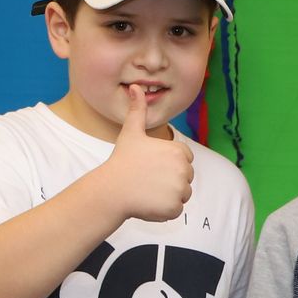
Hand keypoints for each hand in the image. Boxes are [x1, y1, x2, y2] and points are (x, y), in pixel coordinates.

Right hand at [104, 82, 197, 222]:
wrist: (111, 189)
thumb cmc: (122, 160)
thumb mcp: (131, 132)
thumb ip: (138, 110)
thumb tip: (135, 87)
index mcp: (179, 151)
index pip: (185, 160)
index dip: (169, 163)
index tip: (152, 165)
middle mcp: (184, 170)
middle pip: (185, 178)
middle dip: (170, 180)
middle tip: (148, 178)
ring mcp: (180, 190)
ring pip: (182, 194)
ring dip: (168, 195)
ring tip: (147, 190)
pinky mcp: (174, 208)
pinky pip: (176, 210)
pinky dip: (164, 209)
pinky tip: (148, 202)